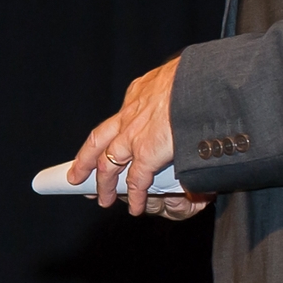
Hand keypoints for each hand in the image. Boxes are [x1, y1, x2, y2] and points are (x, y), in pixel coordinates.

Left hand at [67, 57, 208, 217]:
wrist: (206, 78)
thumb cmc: (200, 76)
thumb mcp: (178, 79)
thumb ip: (172, 92)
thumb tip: (178, 97)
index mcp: (139, 94)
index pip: (115, 119)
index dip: (105, 135)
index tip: (98, 146)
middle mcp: (131, 114)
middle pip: (99, 141)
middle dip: (86, 161)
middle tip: (76, 176)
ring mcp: (135, 134)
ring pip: (109, 164)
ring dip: (104, 184)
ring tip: (102, 200)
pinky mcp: (148, 151)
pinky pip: (136, 180)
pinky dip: (134, 196)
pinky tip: (134, 206)